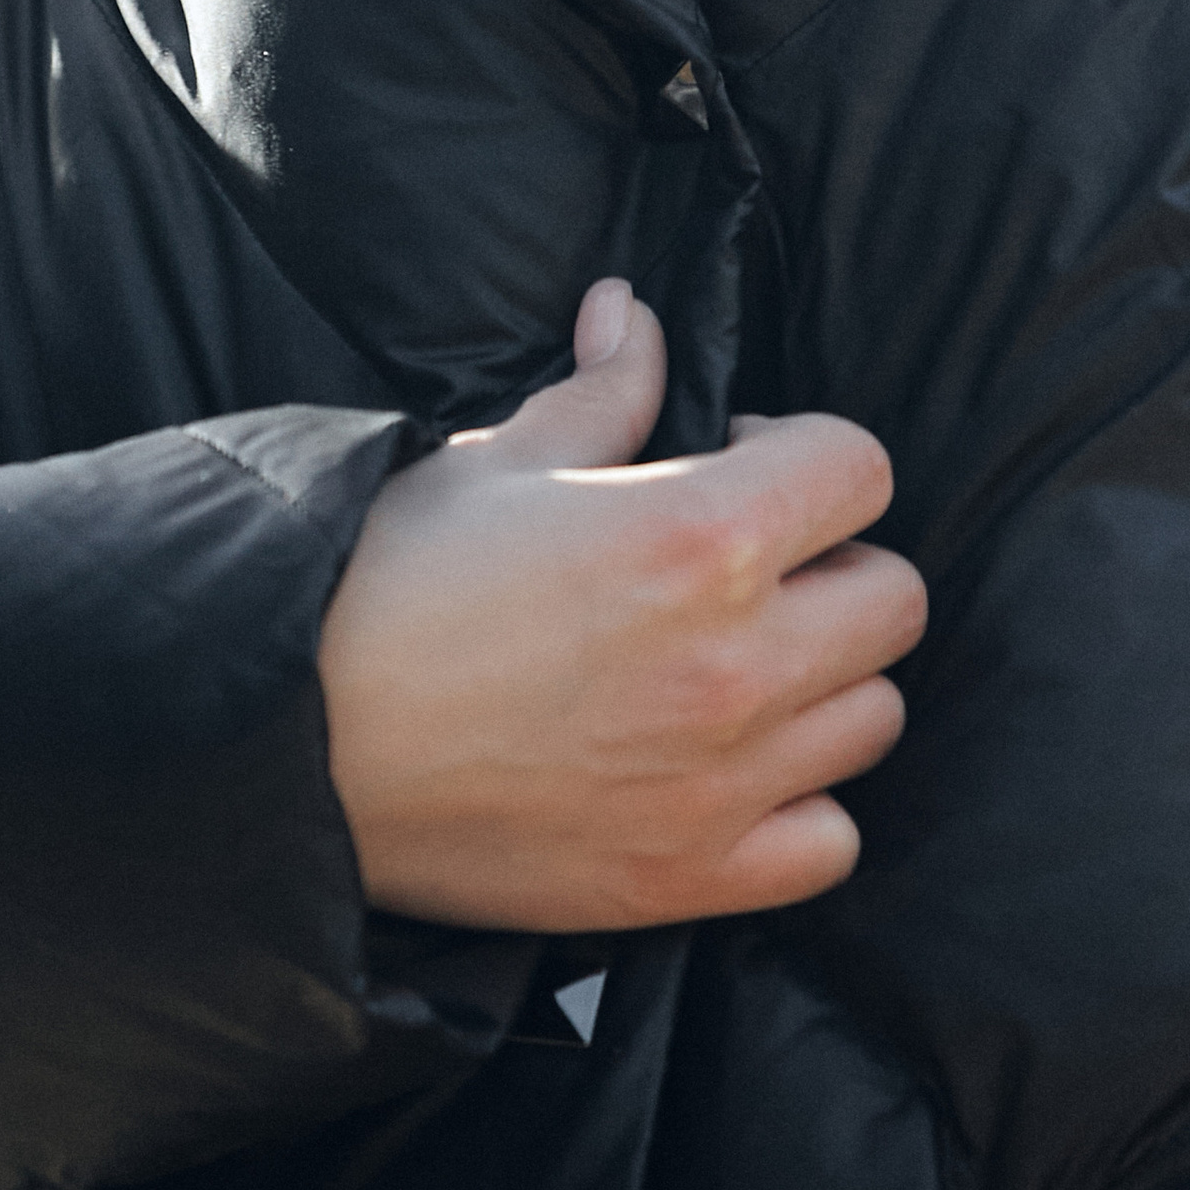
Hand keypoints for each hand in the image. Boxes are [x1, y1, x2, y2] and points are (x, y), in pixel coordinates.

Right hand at [317, 278, 925, 932]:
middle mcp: (739, 661)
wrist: (295, 745)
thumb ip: (601, 390)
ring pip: (873, 716)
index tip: (739, 466)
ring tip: (736, 664)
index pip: (861, 469)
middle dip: (831, 564)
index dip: (805, 455)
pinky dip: (799, 804)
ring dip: (824, 680)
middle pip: (894, 596)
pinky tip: (729, 767)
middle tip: (747, 568)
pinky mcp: (690, 876)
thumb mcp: (498, 459)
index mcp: (700, 534)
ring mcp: (724, 780)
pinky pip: (827, 840)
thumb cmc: (387, 585)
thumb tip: (630, 312)